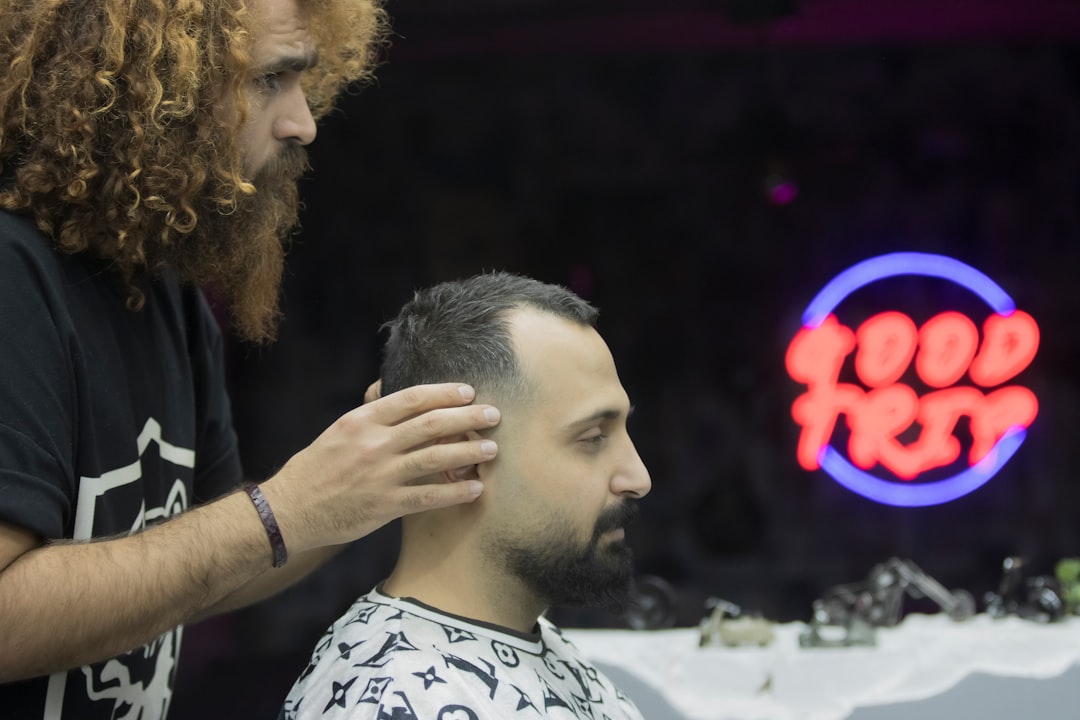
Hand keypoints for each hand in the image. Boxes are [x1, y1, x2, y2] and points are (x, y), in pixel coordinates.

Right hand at [260, 383, 498, 551]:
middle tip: (493, 415)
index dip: (444, 393)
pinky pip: (429, 497)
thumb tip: (388, 386)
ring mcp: (380, 475)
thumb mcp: (339, 430)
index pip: (411, 398)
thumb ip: (369, 413)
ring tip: (492, 449)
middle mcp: (373, 444)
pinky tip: (475, 489)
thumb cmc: (315, 469)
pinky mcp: (384, 506)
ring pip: (435, 457)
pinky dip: (455, 493)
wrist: (289, 511)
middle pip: (431, 424)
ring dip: (469, 452)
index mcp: (362, 421)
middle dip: (467, 418)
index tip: (469, 392)